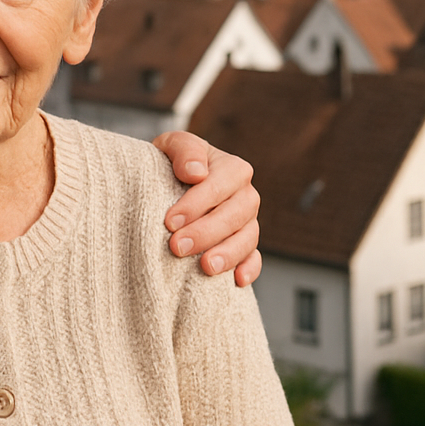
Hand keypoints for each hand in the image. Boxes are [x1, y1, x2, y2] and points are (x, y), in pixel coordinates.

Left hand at [153, 131, 261, 287]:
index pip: (220, 185)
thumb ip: (185, 150)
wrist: (170, 181)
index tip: (170, 221)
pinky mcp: (245, 245)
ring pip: (247, 238)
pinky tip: (237, 281)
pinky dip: (250, 269)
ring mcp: (248, 222)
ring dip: (228, 254)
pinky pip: (254, 258)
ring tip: (205, 267)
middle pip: (236, 215)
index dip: (196, 204)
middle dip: (206, 232)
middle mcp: (245, 195)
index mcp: (232, 168)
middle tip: (177, 246)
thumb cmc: (172, 163)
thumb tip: (196, 172)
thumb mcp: (172, 145)